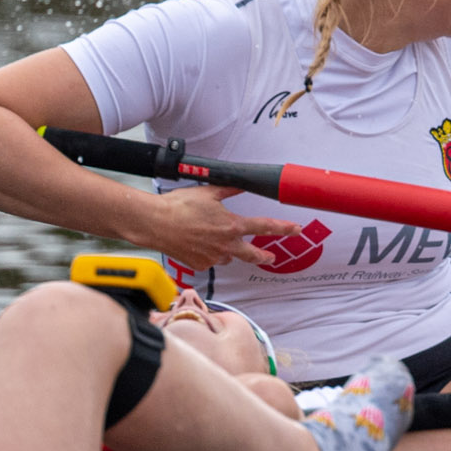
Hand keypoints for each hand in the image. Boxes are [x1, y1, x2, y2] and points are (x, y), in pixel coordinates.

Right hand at [133, 185, 302, 270]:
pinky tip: (197, 243)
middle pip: (253, 254)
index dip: (284, 228)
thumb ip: (229, 190)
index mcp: (232, 225)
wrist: (154, 223)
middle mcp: (226, 244)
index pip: (265, 227)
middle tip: (271, 258)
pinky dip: (208, 253)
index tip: (296, 229)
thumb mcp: (209, 192)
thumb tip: (241, 185)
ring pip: (228, 255)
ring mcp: (213, 257)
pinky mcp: (200, 265)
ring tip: (211, 238)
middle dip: (264, 256)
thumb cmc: (179, 206)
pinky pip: (211, 260)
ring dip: (227, 249)